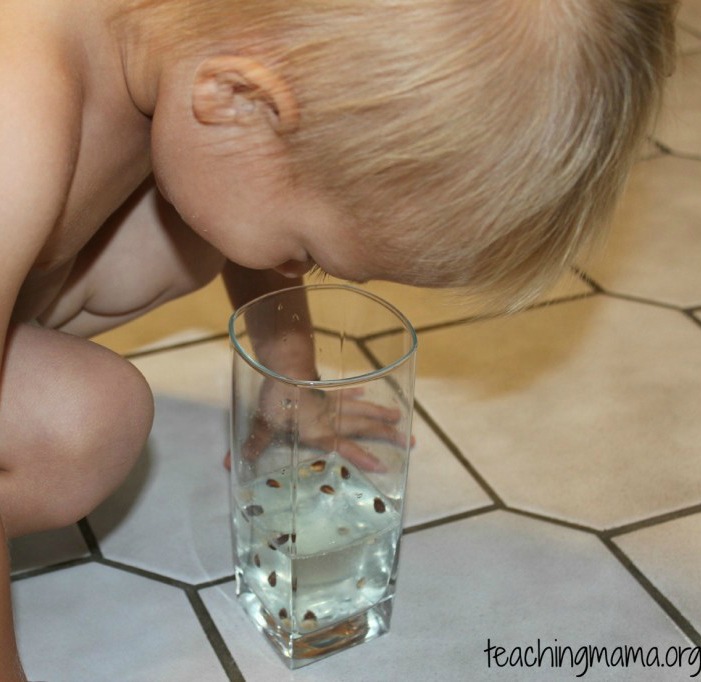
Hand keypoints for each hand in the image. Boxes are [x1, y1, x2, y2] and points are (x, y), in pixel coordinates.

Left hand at [225, 379, 412, 471]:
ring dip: (381, 413)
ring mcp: (332, 402)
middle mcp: (332, 419)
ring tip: (401, 417)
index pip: (346, 448)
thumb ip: (253, 445)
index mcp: (320, 432)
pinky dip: (357, 393)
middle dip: (387, 435)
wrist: (284, 367)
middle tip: (410, 441)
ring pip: (363, 409)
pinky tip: (367, 392)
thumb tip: (228, 464)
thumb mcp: (263, 426)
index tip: (384, 466)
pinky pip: (346, 392)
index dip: (363, 457)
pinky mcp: (327, 390)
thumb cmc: (277, 400)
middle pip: (364, 427)